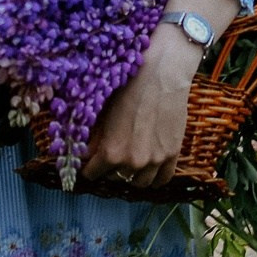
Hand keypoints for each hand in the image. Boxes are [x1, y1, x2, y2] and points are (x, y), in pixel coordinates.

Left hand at [78, 22, 201, 190]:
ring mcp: (155, 161)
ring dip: (131, 175)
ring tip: (128, 162)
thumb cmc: (127, 87)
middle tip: (109, 156)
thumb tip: (84, 154)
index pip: (92, 174)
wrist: (161, 73)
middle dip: (109, 169)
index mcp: (110, 153)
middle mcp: (132, 162)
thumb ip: (93, 139)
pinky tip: (148, 169)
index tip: (89, 161)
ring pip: (139, 183)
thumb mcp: (101, 112)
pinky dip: (154, 178)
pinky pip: (163, 179)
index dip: (88, 167)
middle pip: (114, 179)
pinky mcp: (173, 154)